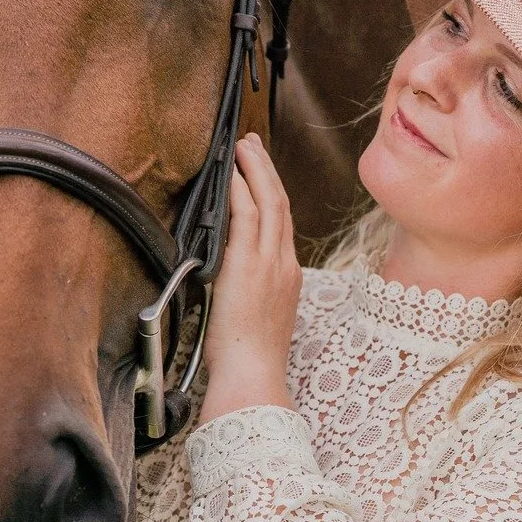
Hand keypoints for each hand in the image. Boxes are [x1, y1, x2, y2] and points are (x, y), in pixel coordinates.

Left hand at [199, 134, 301, 423]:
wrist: (253, 376)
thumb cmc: (250, 358)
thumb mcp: (261, 317)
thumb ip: (254, 291)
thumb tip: (233, 276)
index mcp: (288, 276)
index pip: (283, 223)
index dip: (273, 192)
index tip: (262, 173)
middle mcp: (284, 264)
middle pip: (281, 204)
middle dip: (267, 170)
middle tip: (253, 145)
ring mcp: (269, 263)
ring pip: (268, 202)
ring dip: (255, 169)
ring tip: (243, 147)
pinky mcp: (249, 265)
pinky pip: (247, 216)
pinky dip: (242, 190)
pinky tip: (233, 173)